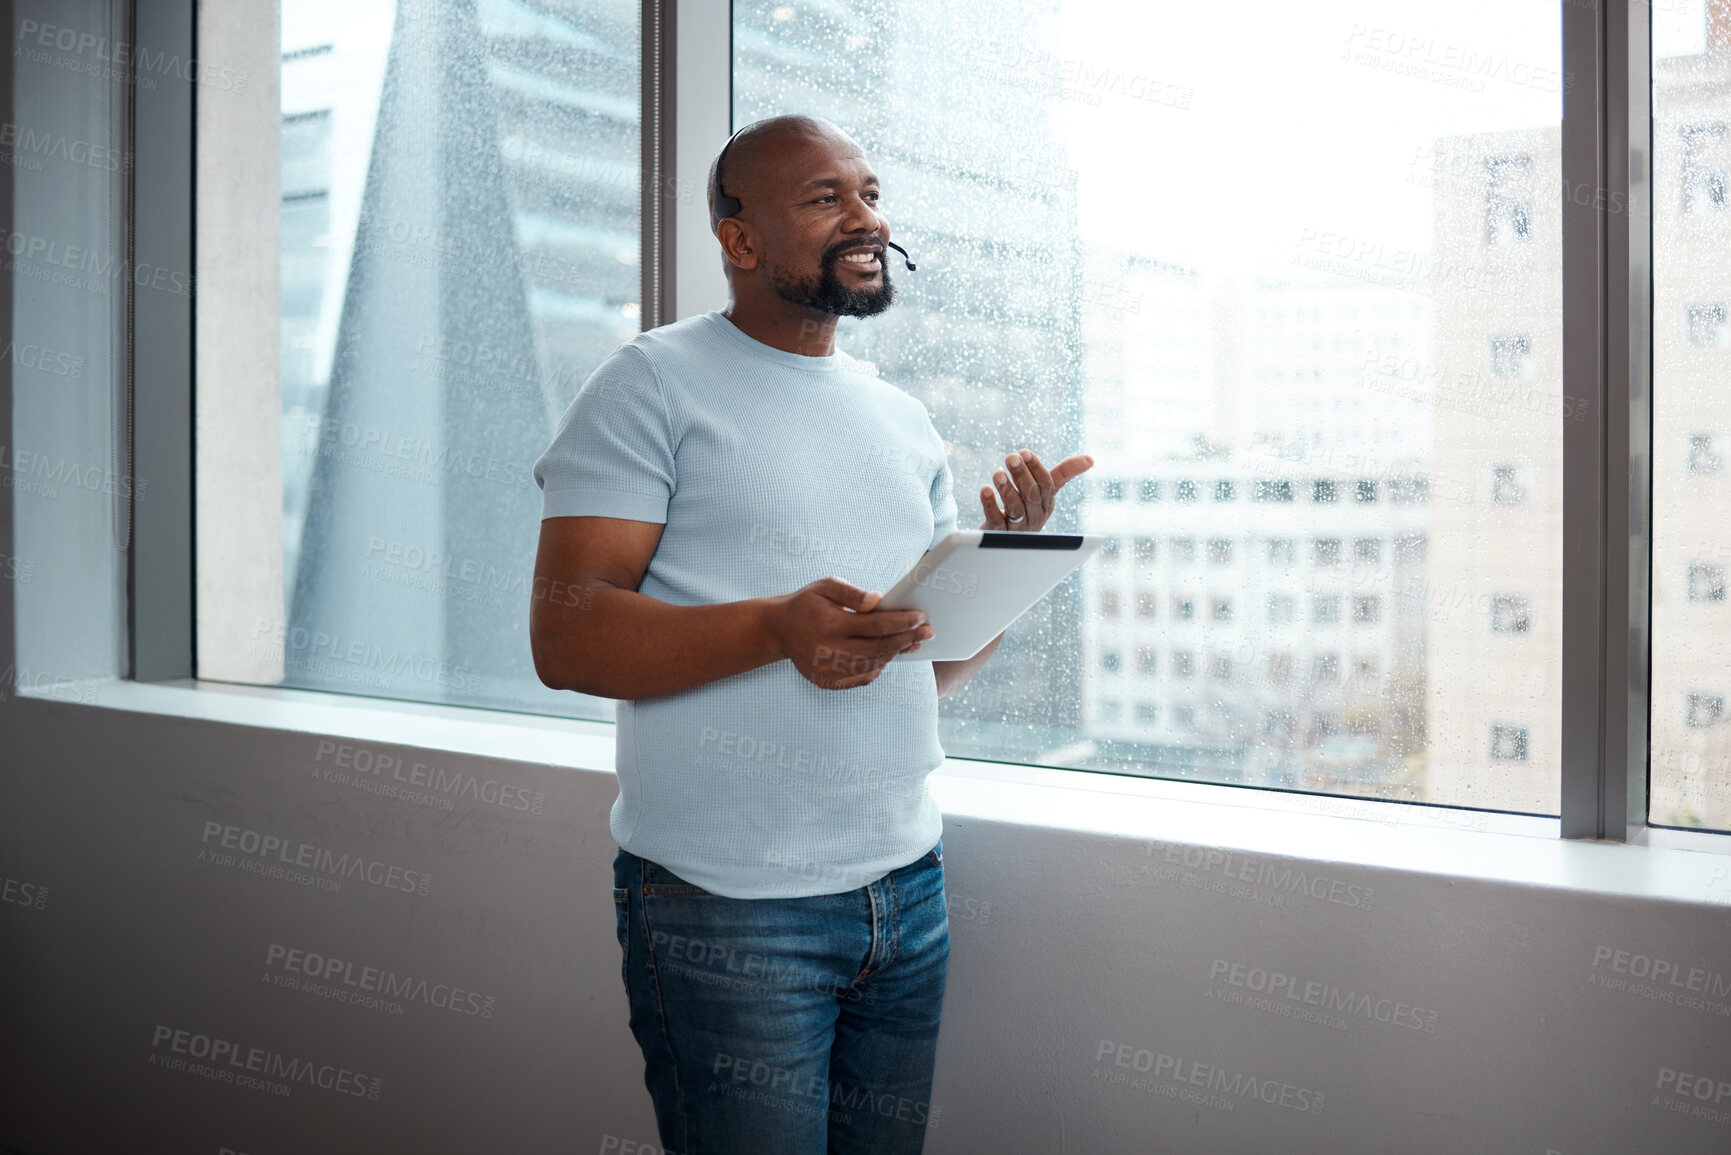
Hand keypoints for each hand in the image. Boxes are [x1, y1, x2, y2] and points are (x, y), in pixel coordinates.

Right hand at [768, 577, 934, 689]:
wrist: (778, 629)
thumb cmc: (806, 603)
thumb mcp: (825, 587)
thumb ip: (852, 593)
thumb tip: (878, 601)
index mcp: (829, 624)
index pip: (874, 625)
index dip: (900, 622)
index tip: (920, 616)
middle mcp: (827, 650)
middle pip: (877, 648)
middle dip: (907, 639)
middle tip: (929, 632)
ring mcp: (826, 670)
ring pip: (871, 664)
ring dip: (895, 653)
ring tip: (912, 642)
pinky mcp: (826, 682)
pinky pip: (860, 678)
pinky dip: (878, 667)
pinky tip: (888, 655)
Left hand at [979, 448, 1093, 530]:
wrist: (1006, 538)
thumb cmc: (1028, 507)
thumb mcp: (1046, 490)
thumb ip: (1064, 473)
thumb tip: (1091, 459)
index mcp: (1047, 503)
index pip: (1046, 485)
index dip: (1036, 468)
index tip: (1025, 452)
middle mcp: (1035, 516)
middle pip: (1031, 495)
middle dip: (1021, 475)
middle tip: (1011, 457)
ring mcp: (1018, 527)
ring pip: (1015, 508)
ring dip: (1006, 489)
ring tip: (997, 473)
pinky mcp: (999, 534)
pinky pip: (996, 521)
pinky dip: (990, 505)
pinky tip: (985, 490)